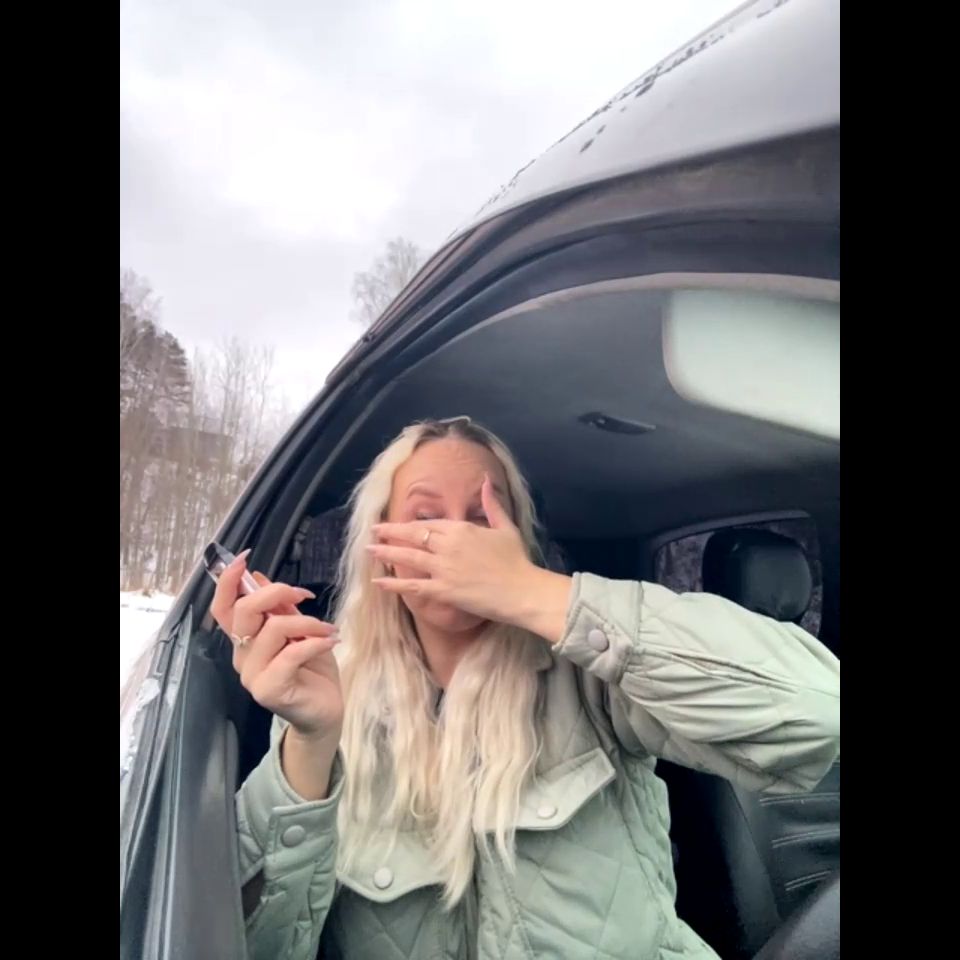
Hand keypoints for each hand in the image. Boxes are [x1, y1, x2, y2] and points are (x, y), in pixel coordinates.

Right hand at [210, 553, 342, 739]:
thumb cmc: (312, 669)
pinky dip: (315, 641)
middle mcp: (242, 656)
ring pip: (273, 629)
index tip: (243, 558)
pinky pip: (291, 653)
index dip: (227, 581)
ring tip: (329, 629)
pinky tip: (331, 640)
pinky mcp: (269, 690)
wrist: (325, 712)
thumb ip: (280, 607)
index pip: (223, 608)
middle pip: (244, 611)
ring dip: (308, 621)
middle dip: (276, 593)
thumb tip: (259, 576)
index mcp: (245, 639)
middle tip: (304, 595)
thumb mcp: (299, 630)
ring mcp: (252, 675)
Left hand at [368, 474, 571, 640]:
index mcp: (462, 528)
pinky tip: (378, 581)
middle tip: (373, 531)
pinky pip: (413, 585)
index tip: (398, 524)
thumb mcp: (506, 526)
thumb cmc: (517, 560)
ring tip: (368, 550)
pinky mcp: (443, 589)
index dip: (411, 523)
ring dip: (386, 552)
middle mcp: (448, 545)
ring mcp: (444, 567)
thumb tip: (486, 480)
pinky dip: (394, 584)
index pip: (430, 523)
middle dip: (390, 532)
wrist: (522, 590)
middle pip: (413, 535)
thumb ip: (492, 503)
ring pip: (408, 557)